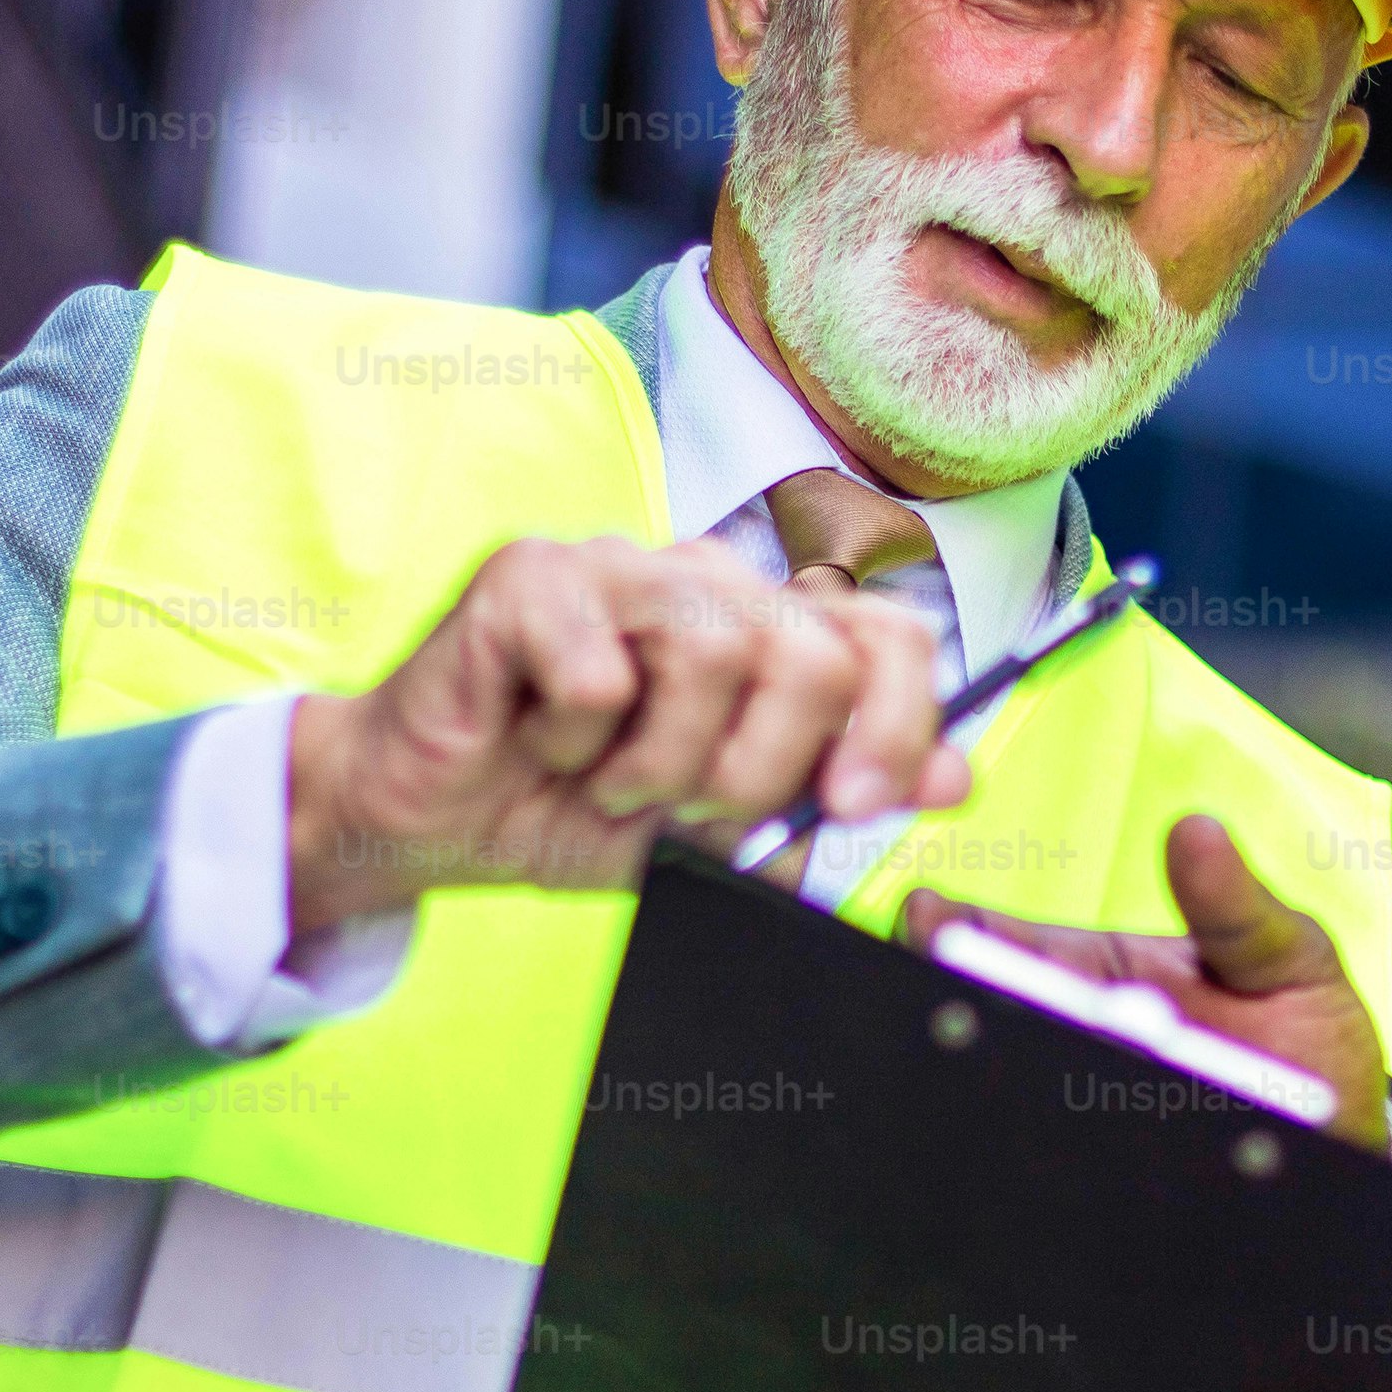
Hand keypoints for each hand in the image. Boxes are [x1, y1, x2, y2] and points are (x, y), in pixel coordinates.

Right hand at [285, 536, 959, 929]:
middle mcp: (706, 579)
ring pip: (714, 653)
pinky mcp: (531, 577)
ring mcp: (619, 564)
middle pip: (812, 654)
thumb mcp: (722, 826)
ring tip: (608, 778)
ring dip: (659, 763)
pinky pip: (599, 669)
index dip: (897, 725)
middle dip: (759, 768)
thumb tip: (957, 775)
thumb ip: (833, 793)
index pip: (890, 636)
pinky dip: (575, 738)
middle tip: (690, 807)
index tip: (848, 806)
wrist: (434, 822)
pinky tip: (543, 738)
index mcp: (767, 628)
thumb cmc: (571, 808)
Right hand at [901, 815, 1391, 1153]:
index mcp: (1094, 973)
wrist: (1349, 1138)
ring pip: (1017, 1088)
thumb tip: (1196, 830)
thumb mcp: (1288, 959)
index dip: (955, 934)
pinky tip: (1063, 1132)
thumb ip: (1239, 908)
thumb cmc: (1305, 1037)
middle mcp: (1074, 1036)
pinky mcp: (1108, 1166)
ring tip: (1017, 1046)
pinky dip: (1055, 1149)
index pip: (1000, 945)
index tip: (932, 921)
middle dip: (964, 1000)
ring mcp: (1084, 1101)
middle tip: (958, 987)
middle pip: (991, 1018)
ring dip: (1005, 1061)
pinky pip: (1065, 1157)